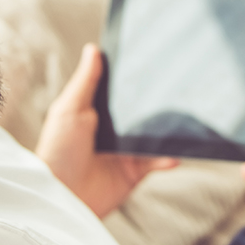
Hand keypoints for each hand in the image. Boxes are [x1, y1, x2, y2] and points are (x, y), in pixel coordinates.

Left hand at [35, 44, 178, 217]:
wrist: (62, 195)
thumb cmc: (57, 151)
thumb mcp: (69, 109)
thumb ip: (85, 82)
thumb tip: (93, 49)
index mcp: (97, 113)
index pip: (120, 92)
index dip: (133, 79)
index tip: (154, 61)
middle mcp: (114, 131)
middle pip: (140, 112)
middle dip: (157, 103)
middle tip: (179, 86)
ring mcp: (126, 152)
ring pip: (154, 136)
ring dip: (167, 130)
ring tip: (186, 117)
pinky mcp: (135, 172)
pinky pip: (158, 162)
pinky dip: (168, 157)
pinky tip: (176, 151)